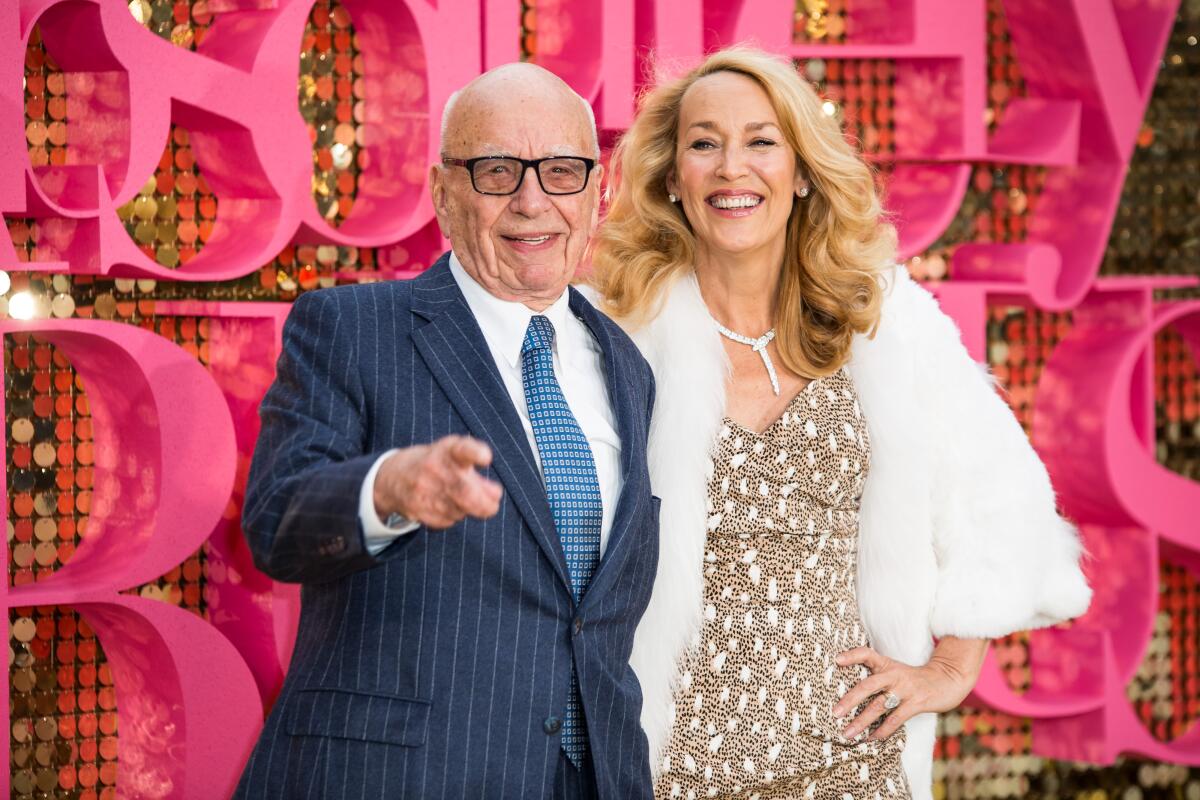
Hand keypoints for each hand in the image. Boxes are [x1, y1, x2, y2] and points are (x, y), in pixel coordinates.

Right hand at [373, 435, 502, 528]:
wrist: (391, 478)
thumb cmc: (432, 462)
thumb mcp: (451, 452)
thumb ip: (476, 469)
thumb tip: (495, 494)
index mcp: (445, 451)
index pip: (462, 449)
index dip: (475, 452)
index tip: (486, 458)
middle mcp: (434, 470)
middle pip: (466, 492)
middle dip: (486, 503)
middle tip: (493, 502)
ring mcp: (424, 492)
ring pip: (461, 510)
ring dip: (470, 508)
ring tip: (462, 497)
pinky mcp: (419, 511)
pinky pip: (449, 520)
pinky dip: (454, 515)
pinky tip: (446, 504)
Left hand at [831, 640, 984, 740]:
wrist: (947, 679)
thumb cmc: (913, 678)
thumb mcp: (894, 670)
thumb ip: (876, 675)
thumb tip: (850, 691)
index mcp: (886, 664)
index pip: (866, 653)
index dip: (851, 655)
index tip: (836, 660)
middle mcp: (894, 675)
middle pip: (867, 685)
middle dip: (849, 700)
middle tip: (835, 712)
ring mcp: (905, 690)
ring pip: (879, 706)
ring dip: (861, 721)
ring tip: (847, 733)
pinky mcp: (916, 703)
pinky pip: (895, 719)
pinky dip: (882, 731)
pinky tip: (871, 739)